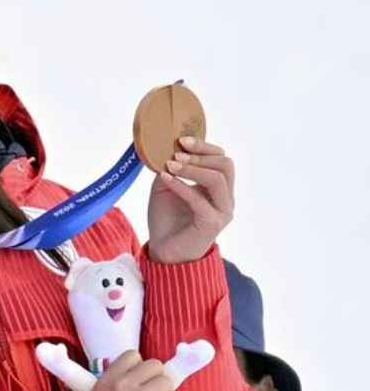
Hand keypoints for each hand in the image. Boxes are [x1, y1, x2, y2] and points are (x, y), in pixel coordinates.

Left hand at [146, 137, 234, 263]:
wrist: (163, 250)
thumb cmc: (166, 219)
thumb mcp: (164, 187)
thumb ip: (169, 169)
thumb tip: (164, 149)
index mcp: (217, 187)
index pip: (221, 159)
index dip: (204, 147)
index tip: (181, 140)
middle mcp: (225, 198)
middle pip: (226, 165)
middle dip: (200, 156)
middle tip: (176, 154)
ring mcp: (222, 211)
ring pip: (218, 180)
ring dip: (192, 169)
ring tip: (170, 165)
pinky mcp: (212, 223)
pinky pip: (200, 200)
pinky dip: (182, 186)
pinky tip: (166, 179)